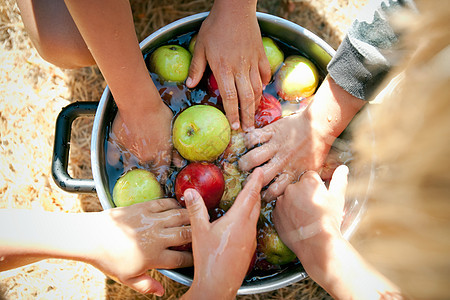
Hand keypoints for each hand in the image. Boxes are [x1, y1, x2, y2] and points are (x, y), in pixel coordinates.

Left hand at [94, 198, 192, 295]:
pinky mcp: (145, 207)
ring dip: (190, 217)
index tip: (197, 258)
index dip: (193, 259)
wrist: (92, 237)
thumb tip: (161, 292)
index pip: (182, 259)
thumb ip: (146, 285)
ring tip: (196, 218)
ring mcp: (152, 220)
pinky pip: (166, 203)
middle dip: (198, 234)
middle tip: (204, 233)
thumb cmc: (108, 259)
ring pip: (180, 216)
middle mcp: (157, 238)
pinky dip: (175, 204)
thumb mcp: (127, 278)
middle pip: (186, 234)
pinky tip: (179, 207)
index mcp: (155, 257)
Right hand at [112, 101, 172, 180]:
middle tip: (147, 165)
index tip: (160, 178)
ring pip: (131, 164)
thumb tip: (177, 159)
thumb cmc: (158, 113)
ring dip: (132, 165)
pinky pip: (113, 156)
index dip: (161, 176)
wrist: (139, 104)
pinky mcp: (117, 144)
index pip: (162, 172)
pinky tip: (114, 160)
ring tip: (131, 163)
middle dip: (148, 168)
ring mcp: (130, 152)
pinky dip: (113, 158)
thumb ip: (172, 145)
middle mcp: (146, 157)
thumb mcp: (171, 128)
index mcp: (161, 154)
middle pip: (147, 168)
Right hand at [182, 168, 263, 298]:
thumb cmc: (208, 259)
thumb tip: (190, 192)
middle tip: (257, 180)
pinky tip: (242, 222)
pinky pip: (252, 228)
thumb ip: (196, 210)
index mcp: (238, 220)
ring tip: (250, 197)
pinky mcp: (249, 249)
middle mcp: (248, 228)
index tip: (261, 170)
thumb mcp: (199, 231)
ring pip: (255, 216)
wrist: (218, 286)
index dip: (255, 181)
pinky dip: (250, 218)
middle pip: (256, 204)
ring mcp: (250, 239)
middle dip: (256, 190)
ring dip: (254, 204)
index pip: (250, 195)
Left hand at [186, 1, 270, 130]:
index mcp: (223, 69)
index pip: (230, 98)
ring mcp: (252, 62)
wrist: (235, 8)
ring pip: (257, 89)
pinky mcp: (261, 55)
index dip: (232, 114)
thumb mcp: (201, 46)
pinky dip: (264, 83)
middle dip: (247, 116)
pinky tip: (261, 90)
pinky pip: (265, 73)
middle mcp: (240, 69)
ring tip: (254, 115)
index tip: (233, 127)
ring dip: (256, 104)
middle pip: (246, 98)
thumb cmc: (215, 26)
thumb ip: (196, 67)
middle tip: (248, 129)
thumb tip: (189, 85)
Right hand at [239, 76, 365, 200]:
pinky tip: (249, 144)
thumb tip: (294, 193)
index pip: (274, 190)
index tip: (261, 193)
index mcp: (292, 172)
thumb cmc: (316, 148)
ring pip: (253, 157)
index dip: (265, 195)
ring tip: (244, 164)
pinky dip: (248, 141)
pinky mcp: (272, 131)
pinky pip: (254, 137)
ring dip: (245, 162)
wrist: (320, 125)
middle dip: (250, 180)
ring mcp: (276, 146)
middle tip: (247, 179)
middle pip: (260, 176)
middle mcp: (282, 161)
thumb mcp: (312, 169)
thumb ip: (301, 181)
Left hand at [272, 165, 347, 255]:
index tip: (319, 197)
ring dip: (293, 203)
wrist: (317, 244)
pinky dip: (286, 214)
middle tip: (313, 208)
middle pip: (297, 186)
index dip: (316, 187)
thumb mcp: (337, 198)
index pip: (310, 176)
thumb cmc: (329, 220)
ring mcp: (281, 202)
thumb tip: (343, 168)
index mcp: (307, 182)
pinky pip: (280, 210)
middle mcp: (291, 189)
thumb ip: (339, 180)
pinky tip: (296, 222)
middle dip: (304, 194)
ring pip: (288, 198)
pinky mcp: (275, 215)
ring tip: (304, 217)